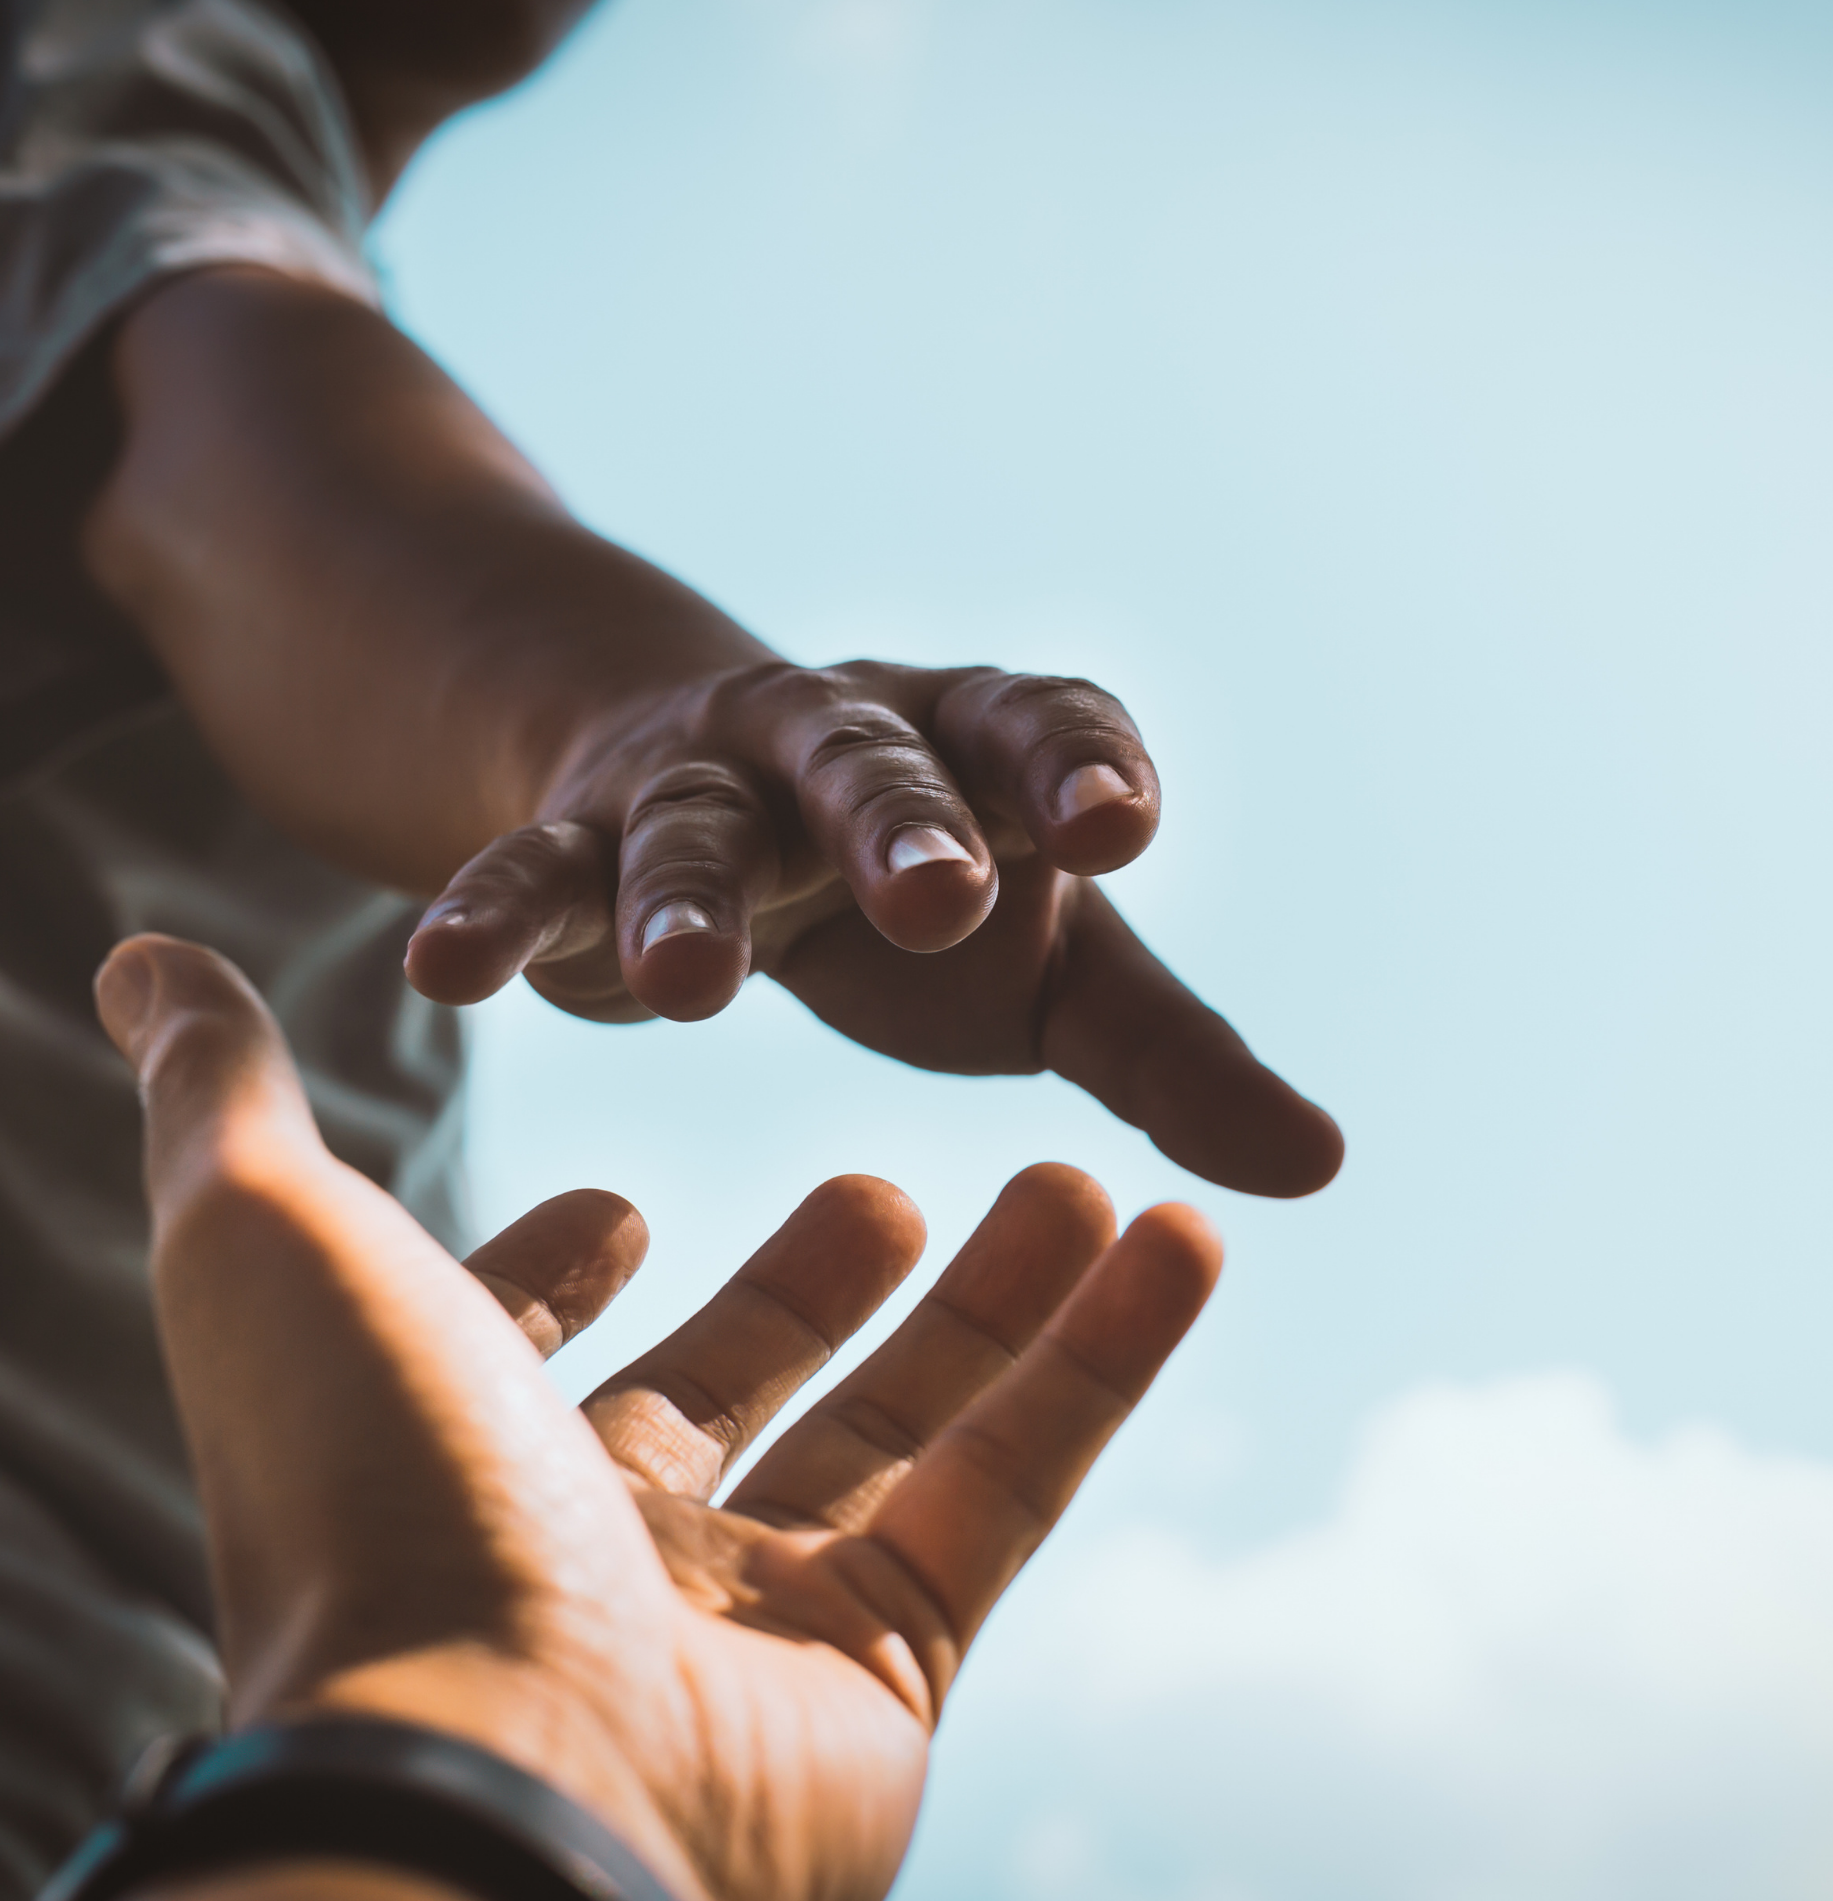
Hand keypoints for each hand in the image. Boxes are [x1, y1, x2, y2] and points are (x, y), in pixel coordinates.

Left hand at [96, 934, 1221, 1900]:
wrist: (497, 1777)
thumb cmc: (371, 1496)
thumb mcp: (276, 1241)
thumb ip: (223, 1094)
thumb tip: (143, 955)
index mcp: (461, 1446)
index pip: (523, 1350)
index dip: (565, 1274)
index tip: (625, 1203)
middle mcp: (601, 1541)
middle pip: (744, 1379)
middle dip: (819, 1280)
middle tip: (889, 1184)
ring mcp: (754, 1614)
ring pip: (910, 1427)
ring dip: (1005, 1302)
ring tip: (1085, 1177)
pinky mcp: (891, 1668)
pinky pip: (1017, 1488)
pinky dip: (1107, 1363)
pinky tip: (1177, 1241)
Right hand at [404, 658, 1341, 1196]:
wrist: (720, 796)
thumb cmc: (926, 895)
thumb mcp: (1057, 971)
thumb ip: (1172, 1057)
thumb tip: (1323, 1168)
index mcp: (981, 755)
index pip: (1042, 731)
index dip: (1080, 768)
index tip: (1121, 825)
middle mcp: (844, 747)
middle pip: (875, 767)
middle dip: (903, 824)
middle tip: (940, 897)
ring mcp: (704, 786)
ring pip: (693, 826)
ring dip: (685, 894)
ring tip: (686, 989)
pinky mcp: (582, 836)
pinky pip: (532, 869)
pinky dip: (494, 912)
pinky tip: (442, 967)